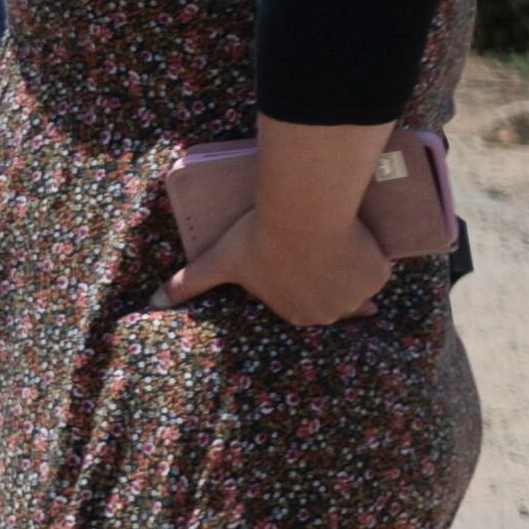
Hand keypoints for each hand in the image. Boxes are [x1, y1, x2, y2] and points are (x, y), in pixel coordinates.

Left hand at [168, 201, 391, 328]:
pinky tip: (361, 243)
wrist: (301, 212)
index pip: (301, 300)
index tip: (298, 262)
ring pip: (356, 284)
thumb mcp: (218, 262)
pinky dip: (372, 257)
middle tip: (318, 250)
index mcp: (296, 315)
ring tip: (339, 244)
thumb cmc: (256, 239)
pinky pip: (377, 267)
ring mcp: (356, 297)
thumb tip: (150, 303)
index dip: (299, 279)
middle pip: (332, 296)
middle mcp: (329, 314)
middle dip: (326, 279)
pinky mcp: (377, 274)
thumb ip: (187, 285)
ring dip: (351, 271)